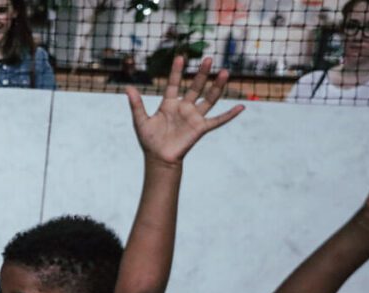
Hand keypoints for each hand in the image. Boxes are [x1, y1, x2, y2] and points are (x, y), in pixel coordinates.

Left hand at [127, 56, 243, 165]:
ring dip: (217, 87)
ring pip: (209, 99)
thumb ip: (136, 105)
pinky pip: (218, 121)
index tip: (181, 56)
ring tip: (225, 72)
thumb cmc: (149, 141)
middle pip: (195, 87)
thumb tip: (127, 88)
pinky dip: (229, 115)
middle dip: (202, 74)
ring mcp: (194, 117)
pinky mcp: (200, 128)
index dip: (177, 71)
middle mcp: (183, 108)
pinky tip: (241, 107)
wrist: (158, 159)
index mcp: (169, 104)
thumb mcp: (140, 121)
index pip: (174, 84)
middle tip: (208, 59)